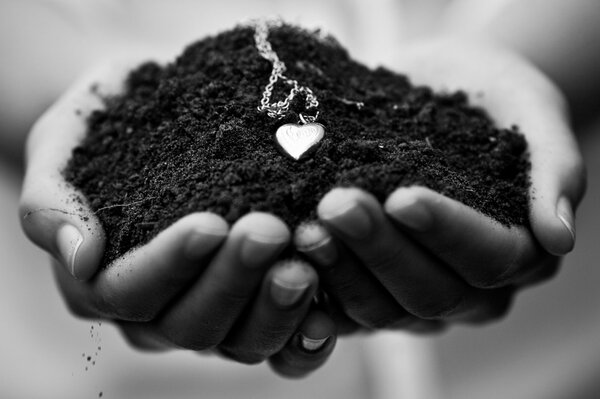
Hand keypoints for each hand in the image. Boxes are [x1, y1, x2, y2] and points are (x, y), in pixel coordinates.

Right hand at [19, 60, 335, 376]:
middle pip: (192, 322)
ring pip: (240, 339)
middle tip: (268, 231)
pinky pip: (282, 347)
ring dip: (275, 310)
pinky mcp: (257, 308)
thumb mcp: (63, 143)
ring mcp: (213, 313)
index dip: (169, 265)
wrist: (163, 105)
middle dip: (232, 281)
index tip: (209, 223)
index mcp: (106, 281)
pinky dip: (304, 340)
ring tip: (304, 267)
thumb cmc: (109, 122)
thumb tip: (80, 259)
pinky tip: (328, 315)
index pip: (132, 292)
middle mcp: (159, 311)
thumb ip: (52, 202)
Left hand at [295, 38, 584, 330]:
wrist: (437, 89)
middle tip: (337, 205)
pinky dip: (315, 289)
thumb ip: (555, 169)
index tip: (403, 195)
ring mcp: (414, 294)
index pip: (487, 259)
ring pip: (380, 308)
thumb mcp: (534, 111)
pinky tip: (289, 258)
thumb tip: (560, 236)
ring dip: (341, 270)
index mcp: (517, 253)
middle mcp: (468, 288)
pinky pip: (343, 309)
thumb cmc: (490, 98)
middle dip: (380, 249)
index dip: (446, 232)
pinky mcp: (370, 288)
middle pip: (428, 291)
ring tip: (305, 226)